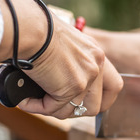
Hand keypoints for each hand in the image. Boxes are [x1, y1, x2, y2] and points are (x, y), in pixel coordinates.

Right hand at [0, 0, 122, 118]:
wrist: (29, 27)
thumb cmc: (36, 30)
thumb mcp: (63, 44)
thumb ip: (71, 62)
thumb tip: (59, 83)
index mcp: (96, 54)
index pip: (114, 85)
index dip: (104, 100)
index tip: (88, 105)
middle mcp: (96, 66)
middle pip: (96, 105)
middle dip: (74, 111)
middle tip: (53, 106)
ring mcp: (86, 78)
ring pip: (74, 111)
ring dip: (53, 110)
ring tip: (35, 101)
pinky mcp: (71, 87)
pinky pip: (53, 108)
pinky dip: (37, 107)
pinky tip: (25, 100)